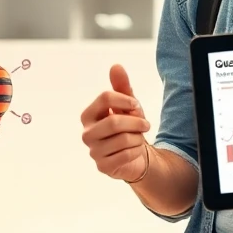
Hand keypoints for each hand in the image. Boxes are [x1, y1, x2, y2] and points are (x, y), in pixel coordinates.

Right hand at [81, 64, 151, 182]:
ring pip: (123, 139)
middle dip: (136, 122)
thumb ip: (122, 86)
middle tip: (145, 124)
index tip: (136, 105)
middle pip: (114, 122)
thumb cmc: (128, 127)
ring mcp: (93, 151)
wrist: (134, 155)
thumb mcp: (128, 105)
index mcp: (89, 115)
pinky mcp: (103, 167)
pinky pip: (126, 155)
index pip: (105, 98)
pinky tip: (134, 151)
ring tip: (138, 138)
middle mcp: (87, 133)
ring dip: (138, 138)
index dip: (125, 100)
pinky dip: (136, 151)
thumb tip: (116, 66)